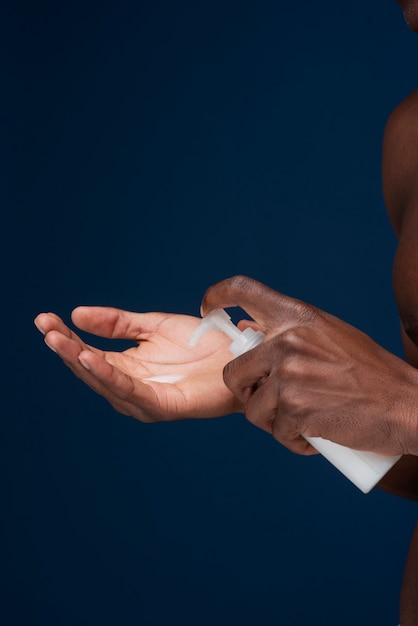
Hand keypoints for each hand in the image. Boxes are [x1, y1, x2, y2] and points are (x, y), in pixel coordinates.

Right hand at [34, 307, 239, 420]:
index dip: (66, 336)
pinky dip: (108, 375)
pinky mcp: (162, 406)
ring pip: (104, 381)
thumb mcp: (152, 325)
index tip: (45, 319)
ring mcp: (145, 399)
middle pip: (90, 368)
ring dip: (80, 361)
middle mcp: (131, 386)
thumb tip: (76, 313)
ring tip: (60, 340)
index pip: (88, 353)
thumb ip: (117, 322)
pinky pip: (130, 390)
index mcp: (127, 367)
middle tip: (45, 327)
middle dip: (66, 347)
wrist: (239, 354)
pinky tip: (90, 358)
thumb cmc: (200, 344)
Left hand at [201, 275, 417, 455]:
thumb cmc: (370, 372)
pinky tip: (315, 438)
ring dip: (272, 422)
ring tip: (302, 422)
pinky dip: (293, 441)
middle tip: (269, 402)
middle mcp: (287, 341)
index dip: (217, 295)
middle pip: (232, 371)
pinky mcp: (295, 410)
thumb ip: (291, 334)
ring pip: (252, 409)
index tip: (207, 309)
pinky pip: (276, 432)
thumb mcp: (329, 336)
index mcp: (297, 316)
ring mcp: (289, 376)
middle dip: (245, 393)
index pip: (243, 290)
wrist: (406, 403)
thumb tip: (249, 333)